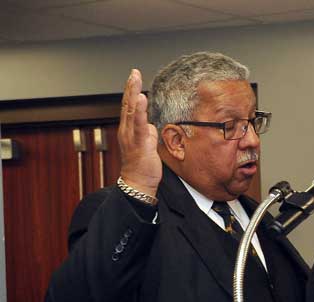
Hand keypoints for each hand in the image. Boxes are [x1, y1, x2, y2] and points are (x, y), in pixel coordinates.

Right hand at [118, 69, 160, 196]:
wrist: (138, 182)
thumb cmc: (143, 165)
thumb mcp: (147, 143)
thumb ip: (146, 132)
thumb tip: (150, 125)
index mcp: (129, 129)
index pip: (129, 106)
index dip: (131, 90)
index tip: (134, 76)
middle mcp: (127, 130)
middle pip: (127, 104)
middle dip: (130, 87)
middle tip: (134, 72)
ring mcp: (131, 136)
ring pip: (131, 111)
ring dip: (133, 94)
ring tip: (135, 79)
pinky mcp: (139, 142)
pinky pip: (139, 124)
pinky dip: (140, 111)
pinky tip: (141, 98)